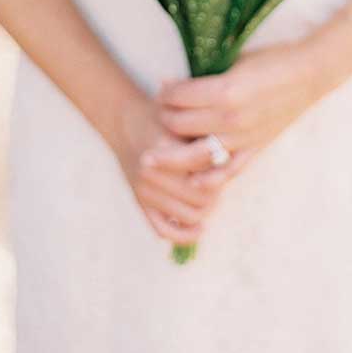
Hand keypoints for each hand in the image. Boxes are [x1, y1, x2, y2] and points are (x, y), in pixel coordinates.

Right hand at [111, 87, 232, 245]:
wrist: (124, 123)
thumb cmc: (160, 118)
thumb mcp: (181, 120)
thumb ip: (201, 138)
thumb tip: (227, 159)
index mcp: (164, 148)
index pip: (206, 171)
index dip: (221, 169)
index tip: (225, 161)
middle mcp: (151, 172)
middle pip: (203, 197)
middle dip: (217, 190)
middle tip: (220, 179)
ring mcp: (144, 190)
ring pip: (190, 215)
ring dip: (205, 209)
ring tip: (210, 196)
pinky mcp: (139, 203)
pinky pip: (164, 230)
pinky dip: (185, 234)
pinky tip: (199, 227)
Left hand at [153, 40, 325, 168]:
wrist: (308, 75)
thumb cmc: (270, 61)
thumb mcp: (234, 61)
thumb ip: (203, 76)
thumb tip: (169, 84)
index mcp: (224, 90)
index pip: (177, 97)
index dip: (164, 93)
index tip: (162, 90)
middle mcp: (230, 118)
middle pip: (178, 125)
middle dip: (163, 118)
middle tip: (159, 113)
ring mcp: (242, 138)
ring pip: (193, 155)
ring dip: (171, 153)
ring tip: (156, 152)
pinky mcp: (254, 150)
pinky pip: (224, 173)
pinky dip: (205, 180)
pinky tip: (190, 179)